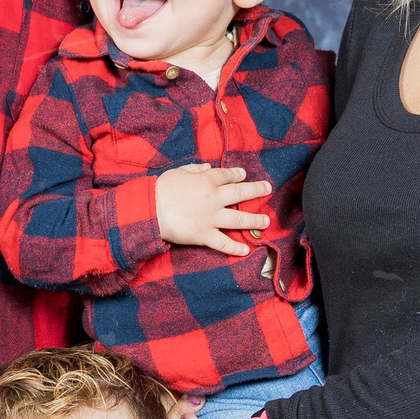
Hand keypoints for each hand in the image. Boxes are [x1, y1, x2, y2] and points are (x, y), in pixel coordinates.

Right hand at [155, 162, 271, 255]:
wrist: (151, 210)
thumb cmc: (162, 189)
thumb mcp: (178, 172)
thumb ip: (195, 169)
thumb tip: (208, 168)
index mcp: (206, 181)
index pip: (227, 176)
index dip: (237, 174)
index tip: (244, 174)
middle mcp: (214, 199)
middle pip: (240, 193)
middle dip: (256, 190)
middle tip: (268, 189)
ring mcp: (211, 218)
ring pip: (238, 219)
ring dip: (254, 220)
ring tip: (266, 221)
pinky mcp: (204, 235)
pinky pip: (223, 243)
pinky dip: (235, 248)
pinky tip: (246, 250)